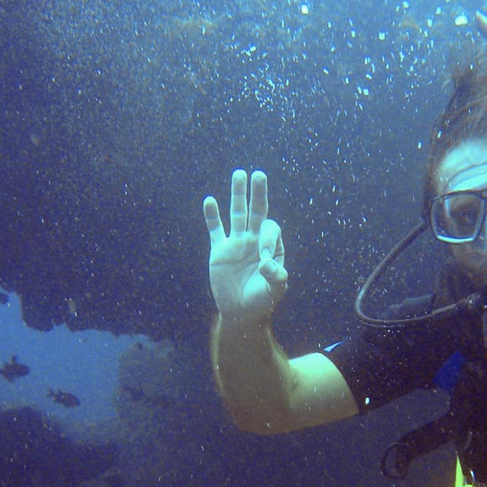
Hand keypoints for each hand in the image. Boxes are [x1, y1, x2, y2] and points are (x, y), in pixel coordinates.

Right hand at [203, 169, 287, 323]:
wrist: (240, 312)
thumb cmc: (261, 302)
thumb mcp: (274, 292)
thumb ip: (276, 278)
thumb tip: (268, 264)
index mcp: (272, 247)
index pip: (269, 230)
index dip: (267, 239)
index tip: (263, 261)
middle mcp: (255, 240)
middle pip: (257, 211)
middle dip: (258, 193)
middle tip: (259, 174)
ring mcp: (237, 243)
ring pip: (237, 213)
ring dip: (238, 194)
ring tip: (239, 174)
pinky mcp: (219, 250)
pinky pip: (216, 229)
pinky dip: (212, 216)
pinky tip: (210, 201)